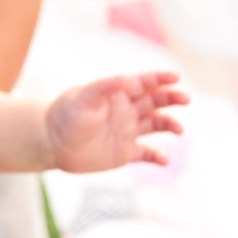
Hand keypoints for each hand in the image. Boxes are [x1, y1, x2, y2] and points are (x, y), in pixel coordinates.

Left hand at [47, 72, 188, 171]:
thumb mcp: (83, 98)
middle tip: (185, 99)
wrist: (52, 142)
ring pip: (156, 125)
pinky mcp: (125, 152)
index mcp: (116, 94)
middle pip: (155, 101)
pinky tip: (164, 160)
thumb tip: (124, 78)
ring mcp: (127, 131)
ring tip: (178, 129)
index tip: (176, 77)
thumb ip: (104, 88)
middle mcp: (125, 111)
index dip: (159, 79)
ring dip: (170, 124)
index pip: (142, 83)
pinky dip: (158, 157)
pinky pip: (148, 154)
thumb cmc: (65, 115)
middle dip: (171, 99)